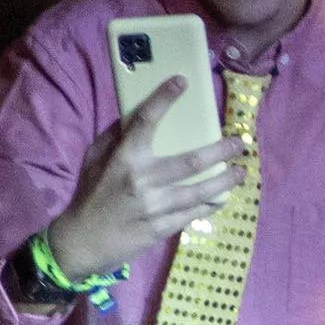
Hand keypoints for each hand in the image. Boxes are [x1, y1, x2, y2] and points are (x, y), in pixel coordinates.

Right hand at [43, 78, 241, 280]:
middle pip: (190, 162)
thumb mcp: (94, 160)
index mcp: (123, 159)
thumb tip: (137, 113)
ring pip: (199, 192)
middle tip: (239, 143)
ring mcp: (155, 207)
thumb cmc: (90, 195)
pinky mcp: (162, 228)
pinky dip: (212, 204)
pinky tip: (223, 196)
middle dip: (220, 151)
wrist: (83, 242)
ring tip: (241, 171)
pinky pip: (194, 214)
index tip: (182, 81)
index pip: (145, 121)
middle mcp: (142, 181)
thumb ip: (115, 137)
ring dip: (225, 180)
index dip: (163, 99)